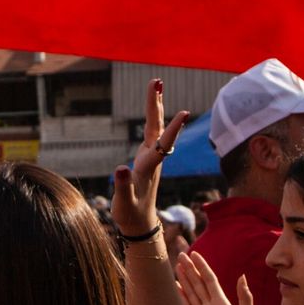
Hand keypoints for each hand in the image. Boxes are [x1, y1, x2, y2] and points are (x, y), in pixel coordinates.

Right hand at [113, 80, 189, 239]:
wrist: (140, 223)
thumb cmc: (130, 214)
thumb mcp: (123, 203)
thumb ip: (122, 186)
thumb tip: (119, 168)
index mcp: (148, 168)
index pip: (162, 146)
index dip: (173, 130)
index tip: (184, 113)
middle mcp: (153, 159)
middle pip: (157, 128)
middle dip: (156, 104)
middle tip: (157, 81)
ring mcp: (151, 157)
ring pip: (155, 127)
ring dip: (155, 105)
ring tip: (156, 85)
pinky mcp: (147, 157)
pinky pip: (152, 132)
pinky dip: (152, 115)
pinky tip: (154, 107)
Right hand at [174, 253, 255, 304]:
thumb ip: (245, 299)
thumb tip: (242, 277)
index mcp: (222, 304)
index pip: (209, 280)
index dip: (202, 267)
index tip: (194, 254)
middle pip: (198, 284)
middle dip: (190, 270)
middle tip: (181, 255)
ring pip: (190, 293)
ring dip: (184, 280)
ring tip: (176, 267)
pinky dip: (179, 297)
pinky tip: (174, 287)